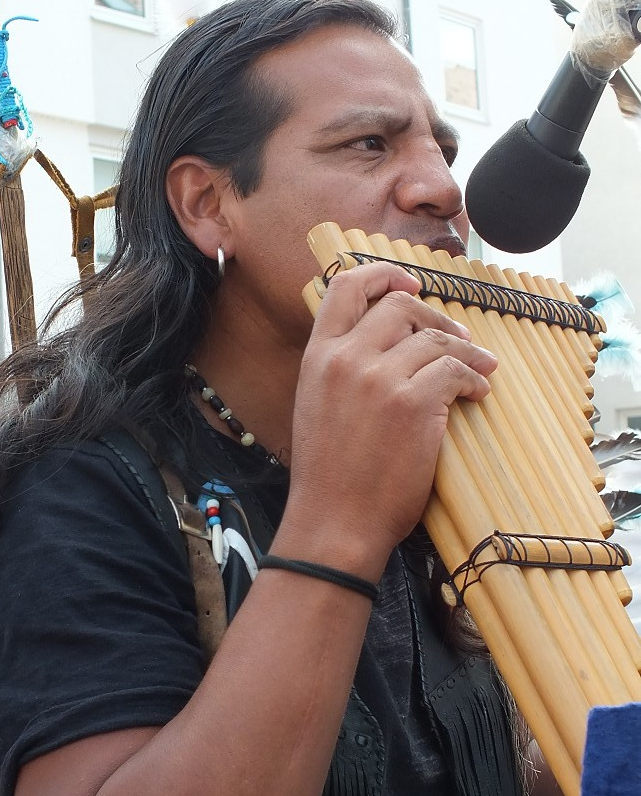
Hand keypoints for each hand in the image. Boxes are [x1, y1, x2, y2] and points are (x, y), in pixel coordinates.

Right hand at [277, 262, 496, 579]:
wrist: (334, 521)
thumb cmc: (328, 475)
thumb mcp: (315, 404)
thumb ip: (339, 368)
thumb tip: (379, 344)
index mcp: (317, 356)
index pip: (346, 286)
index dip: (383, 274)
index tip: (410, 283)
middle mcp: (346, 358)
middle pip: (401, 305)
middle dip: (436, 318)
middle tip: (457, 338)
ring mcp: (380, 378)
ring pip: (436, 338)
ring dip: (466, 351)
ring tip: (480, 369)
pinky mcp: (414, 404)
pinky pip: (456, 371)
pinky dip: (474, 380)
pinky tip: (477, 395)